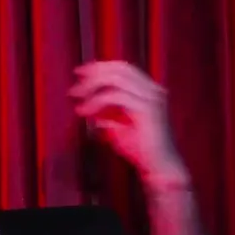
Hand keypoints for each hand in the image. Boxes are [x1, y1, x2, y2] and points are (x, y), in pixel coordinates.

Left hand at [69, 61, 188, 185]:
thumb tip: (85, 102)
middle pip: (120, 69)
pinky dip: (96, 101)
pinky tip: (84, 111)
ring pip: (117, 79)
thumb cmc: (139, 149)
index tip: (80, 72)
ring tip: (76, 96)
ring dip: (92, 85)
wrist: (158, 167)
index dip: (101, 67)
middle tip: (76, 81)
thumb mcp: (116, 125)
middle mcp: (153, 90)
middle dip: (95, 72)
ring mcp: (152, 98)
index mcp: (149, 91)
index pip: (124, 69)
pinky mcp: (147, 109)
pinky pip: (115, 96)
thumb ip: (104, 112)